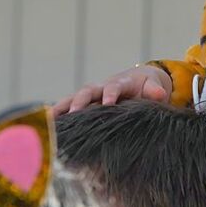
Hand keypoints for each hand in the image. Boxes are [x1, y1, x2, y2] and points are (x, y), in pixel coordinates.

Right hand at [52, 65, 170, 114]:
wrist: (138, 81)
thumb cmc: (146, 86)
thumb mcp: (153, 86)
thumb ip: (155, 90)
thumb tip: (159, 94)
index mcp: (120, 83)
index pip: (114, 87)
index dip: (110, 94)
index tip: (107, 103)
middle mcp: (102, 87)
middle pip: (88, 91)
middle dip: (81, 101)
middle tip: (75, 113)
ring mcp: (92, 95)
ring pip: (74, 98)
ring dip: (62, 107)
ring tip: (50, 119)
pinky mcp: (85, 104)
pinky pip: (69, 107)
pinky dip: (58, 114)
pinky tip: (45, 125)